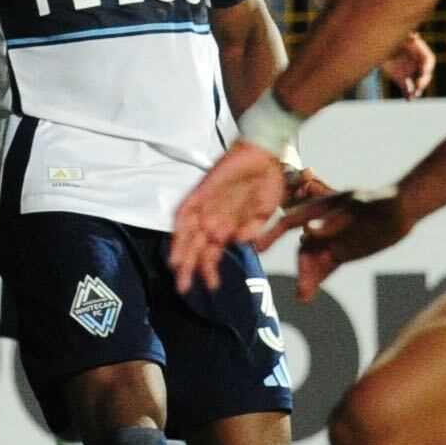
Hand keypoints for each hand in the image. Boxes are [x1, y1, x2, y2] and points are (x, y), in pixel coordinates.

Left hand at [170, 140, 293, 289]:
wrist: (264, 156)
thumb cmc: (267, 184)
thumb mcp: (264, 213)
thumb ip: (253, 230)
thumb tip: (241, 243)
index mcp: (228, 229)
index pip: (212, 254)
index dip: (210, 270)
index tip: (212, 286)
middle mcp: (213, 220)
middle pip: (196, 248)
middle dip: (189, 268)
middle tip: (183, 288)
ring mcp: (205, 207)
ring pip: (187, 233)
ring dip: (181, 250)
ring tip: (178, 268)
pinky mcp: (200, 192)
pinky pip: (186, 210)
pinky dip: (181, 224)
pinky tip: (179, 237)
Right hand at [271, 176, 415, 291]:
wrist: (402, 211)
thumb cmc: (381, 202)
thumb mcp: (359, 207)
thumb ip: (334, 221)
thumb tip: (308, 233)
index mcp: (320, 210)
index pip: (290, 222)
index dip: (272, 234)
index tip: (257, 247)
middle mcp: (321, 226)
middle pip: (303, 250)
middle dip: (301, 270)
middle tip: (302, 290)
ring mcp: (331, 241)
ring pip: (313, 263)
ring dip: (307, 279)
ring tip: (304, 298)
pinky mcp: (342, 253)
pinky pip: (325, 269)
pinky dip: (317, 281)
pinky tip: (308, 296)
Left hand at [381, 31, 437, 97]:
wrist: (379, 45)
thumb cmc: (392, 37)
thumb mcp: (399, 34)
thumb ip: (408, 36)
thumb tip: (414, 35)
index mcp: (420, 52)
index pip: (429, 61)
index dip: (428, 66)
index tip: (425, 71)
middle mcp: (417, 64)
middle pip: (425, 74)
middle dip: (424, 81)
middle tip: (419, 85)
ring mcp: (410, 73)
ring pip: (418, 84)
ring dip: (417, 90)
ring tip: (414, 95)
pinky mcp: (402, 80)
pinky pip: (407, 89)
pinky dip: (408, 95)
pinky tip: (408, 99)